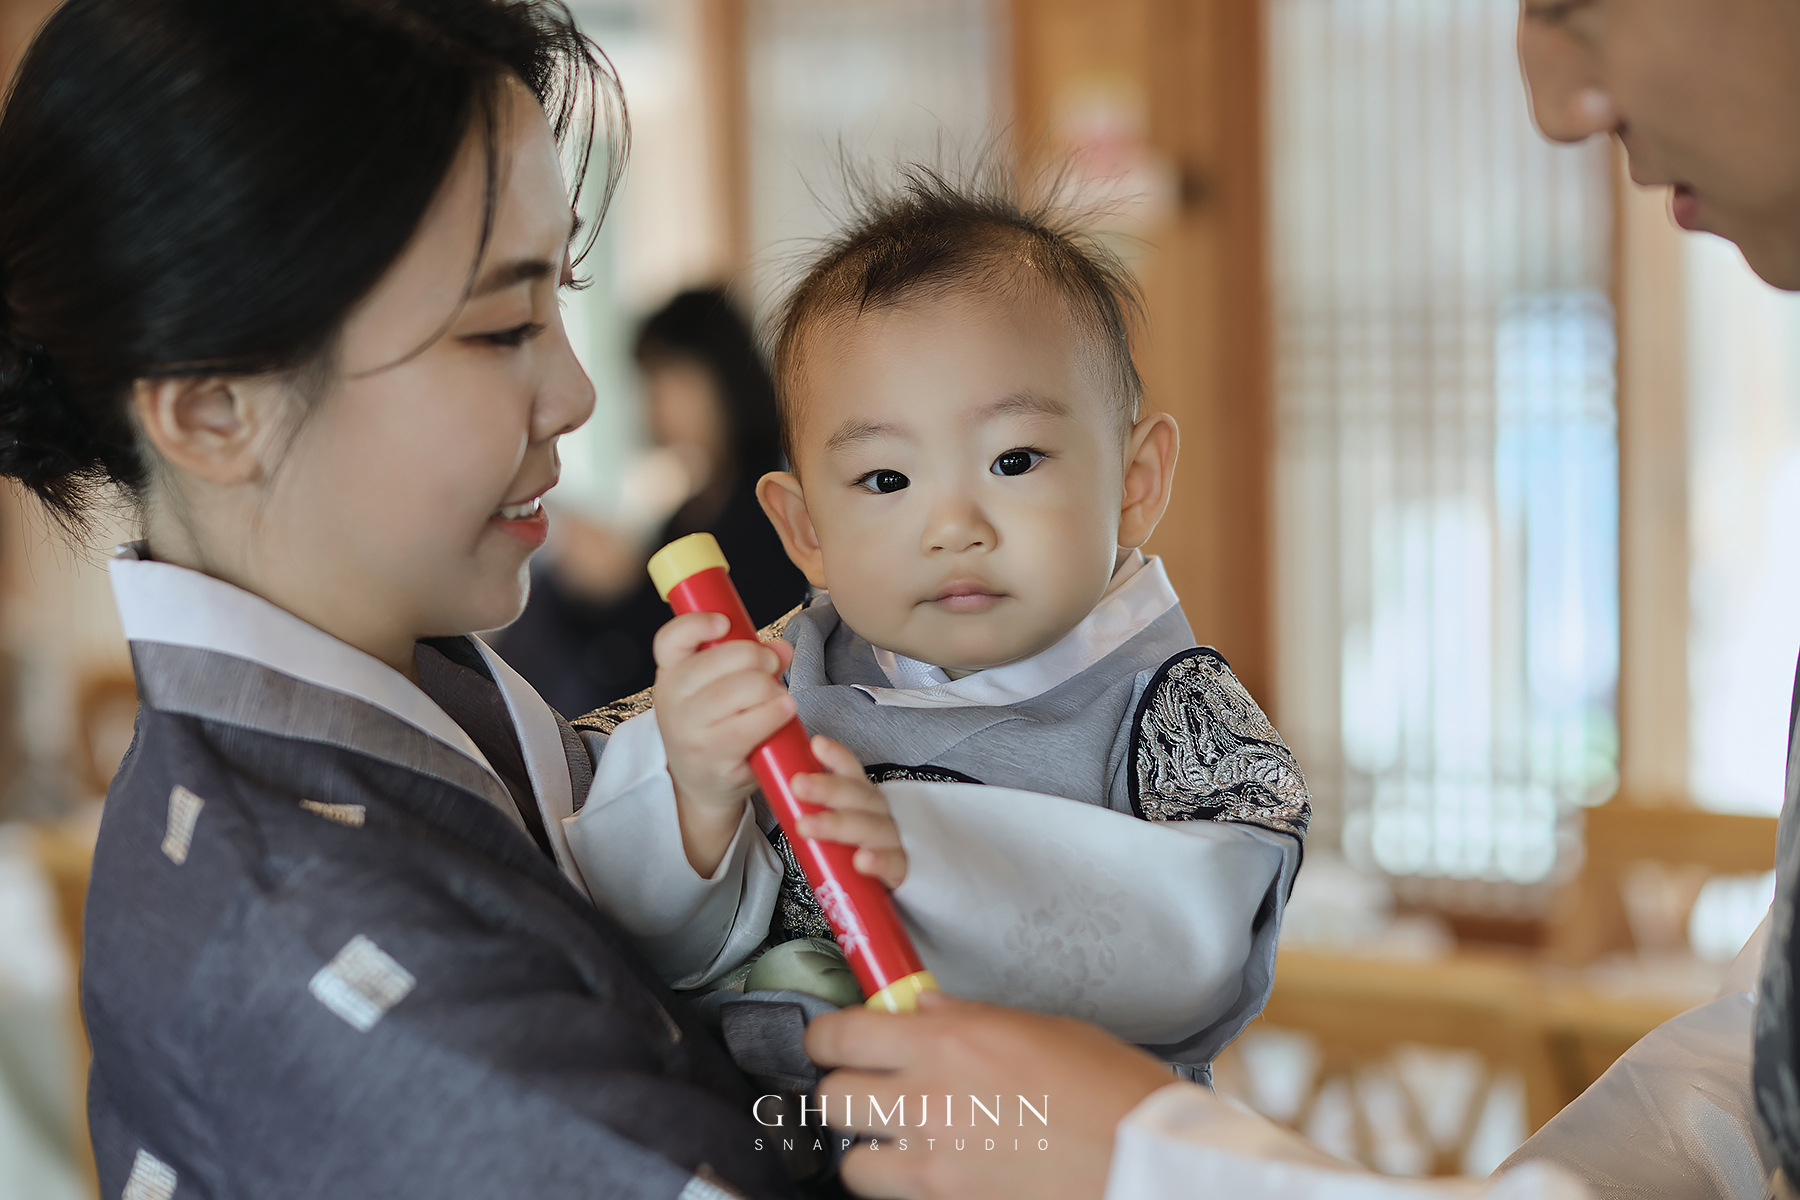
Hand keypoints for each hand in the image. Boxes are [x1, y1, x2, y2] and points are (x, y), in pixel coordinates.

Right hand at [652, 611, 795, 875]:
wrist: (701, 784)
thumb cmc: (712, 728)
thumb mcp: (717, 689)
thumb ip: (747, 661)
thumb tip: (782, 648)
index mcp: (670, 674)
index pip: (670, 640)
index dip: (696, 625)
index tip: (724, 623)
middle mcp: (672, 701)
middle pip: (717, 662)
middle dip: (755, 656)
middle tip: (771, 664)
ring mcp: (689, 731)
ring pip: (738, 691)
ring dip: (769, 686)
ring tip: (778, 693)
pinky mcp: (713, 757)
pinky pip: (750, 726)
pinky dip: (774, 713)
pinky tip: (784, 709)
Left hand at [794, 736, 907, 888]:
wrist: (881, 897)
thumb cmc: (850, 855)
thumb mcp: (830, 828)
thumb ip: (809, 809)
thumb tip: (773, 781)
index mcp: (861, 800)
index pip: (851, 773)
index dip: (837, 757)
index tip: (817, 744)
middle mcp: (879, 815)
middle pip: (859, 796)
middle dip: (829, 788)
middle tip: (799, 785)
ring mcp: (891, 841)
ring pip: (872, 827)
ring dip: (840, 824)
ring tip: (808, 826)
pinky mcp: (901, 871)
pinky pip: (894, 864)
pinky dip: (879, 861)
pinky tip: (861, 861)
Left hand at [804, 992, 1171, 1199]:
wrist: (1146, 1157)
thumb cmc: (1112, 1091)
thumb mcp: (1042, 1028)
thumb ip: (970, 1018)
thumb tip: (926, 1009)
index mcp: (951, 1040)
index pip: (842, 1032)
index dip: (829, 1035)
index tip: (837, 1037)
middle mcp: (930, 1099)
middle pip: (830, 1097)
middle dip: (843, 1089)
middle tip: (866, 1085)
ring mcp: (936, 1161)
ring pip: (851, 1162)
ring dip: (867, 1148)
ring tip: (896, 1138)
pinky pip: (897, 1196)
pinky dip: (905, 1185)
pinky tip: (936, 1168)